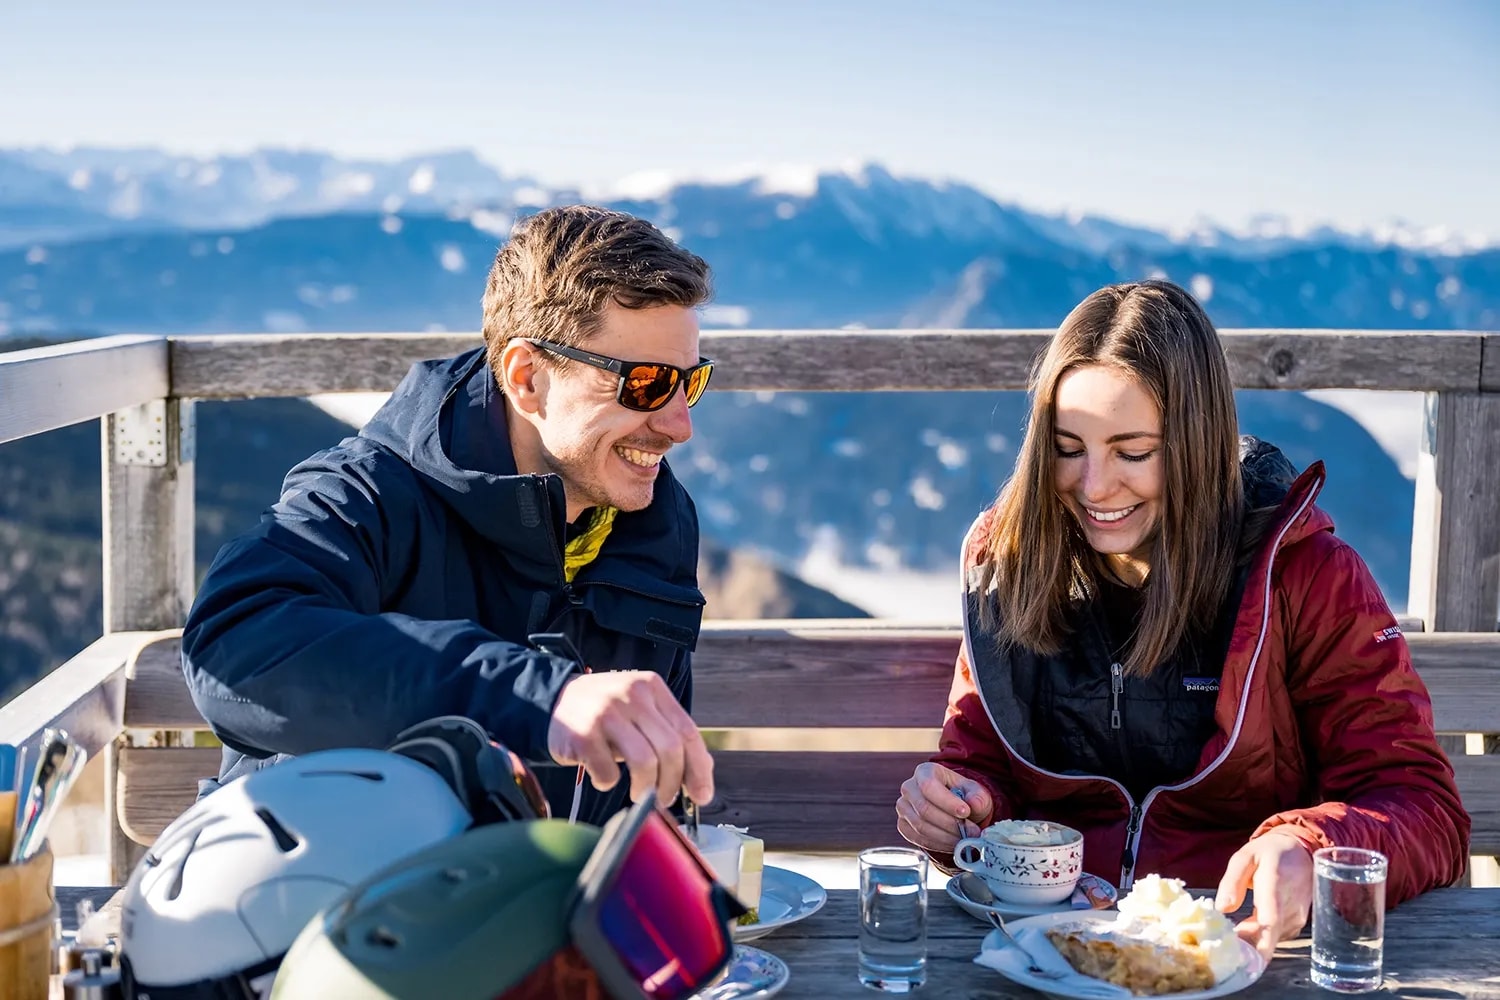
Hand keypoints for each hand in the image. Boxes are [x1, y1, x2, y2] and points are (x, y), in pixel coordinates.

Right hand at [547, 671, 713, 807]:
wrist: (555, 699)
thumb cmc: (607, 713)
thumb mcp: (641, 710)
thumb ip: (669, 735)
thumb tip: (701, 778)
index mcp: (652, 687)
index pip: (688, 731)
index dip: (699, 769)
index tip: (701, 795)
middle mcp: (632, 694)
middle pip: (669, 749)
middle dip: (672, 783)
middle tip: (665, 799)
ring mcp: (606, 712)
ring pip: (644, 762)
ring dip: (646, 788)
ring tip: (640, 795)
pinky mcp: (582, 733)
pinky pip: (608, 772)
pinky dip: (609, 782)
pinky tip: (603, 776)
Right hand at [895, 762, 993, 852]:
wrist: (953, 808)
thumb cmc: (963, 796)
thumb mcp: (975, 791)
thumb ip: (977, 797)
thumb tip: (974, 804)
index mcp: (924, 772)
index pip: (929, 786)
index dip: (947, 802)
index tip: (966, 812)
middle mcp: (909, 788)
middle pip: (924, 809)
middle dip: (950, 824)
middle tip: (971, 832)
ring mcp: (903, 807)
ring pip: (920, 826)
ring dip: (946, 837)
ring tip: (965, 840)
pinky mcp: (903, 825)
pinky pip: (918, 839)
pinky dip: (938, 845)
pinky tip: (953, 844)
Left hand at [1215, 828, 1315, 963]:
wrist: (1300, 849)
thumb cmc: (1268, 853)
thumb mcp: (1244, 857)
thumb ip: (1232, 882)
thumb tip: (1222, 908)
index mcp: (1275, 886)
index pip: (1270, 921)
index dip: (1260, 944)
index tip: (1247, 960)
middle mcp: (1291, 906)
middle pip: (1270, 937)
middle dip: (1247, 947)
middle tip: (1223, 946)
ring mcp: (1298, 916)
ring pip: (1272, 939)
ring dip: (1253, 940)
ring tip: (1232, 931)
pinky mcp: (1298, 922)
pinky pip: (1277, 936)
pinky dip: (1262, 936)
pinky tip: (1247, 927)